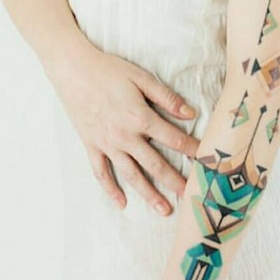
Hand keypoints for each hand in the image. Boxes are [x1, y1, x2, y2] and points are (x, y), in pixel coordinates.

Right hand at [49, 45, 199, 215]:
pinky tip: (122, 203)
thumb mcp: (141, 77)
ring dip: (148, 194)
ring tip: (164, 210)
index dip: (192, 150)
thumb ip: (166, 97)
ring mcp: (107, 144)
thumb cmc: (108, 70)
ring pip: (131, 175)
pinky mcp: (91, 145)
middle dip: (175, 182)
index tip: (206, 161)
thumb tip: (190, 113)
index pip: (173, 139)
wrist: (72, 70)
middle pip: (155, 164)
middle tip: (191, 196)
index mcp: (140, 117)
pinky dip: (110, 189)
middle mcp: (125, 136)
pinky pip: (101, 172)